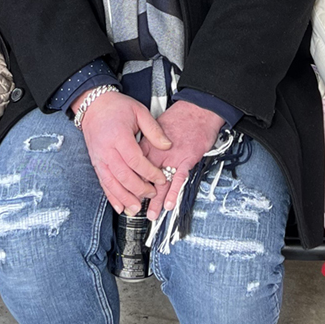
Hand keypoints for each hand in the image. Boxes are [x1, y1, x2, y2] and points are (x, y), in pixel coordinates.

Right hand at [77, 91, 171, 214]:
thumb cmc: (116, 107)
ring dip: (125, 198)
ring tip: (137, 208)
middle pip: (123, 175)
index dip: (149, 172)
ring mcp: (99, 158)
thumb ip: (154, 130)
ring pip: (112, 183)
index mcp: (119, 136)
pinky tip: (120, 206)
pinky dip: (112, 197)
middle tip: (152, 194)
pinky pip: (103, 183)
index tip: (161, 178)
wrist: (93, 106)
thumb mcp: (139, 111)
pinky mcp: (96, 163)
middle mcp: (107, 150)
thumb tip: (168, 145)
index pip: (135, 160)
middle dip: (139, 188)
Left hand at [139, 100, 223, 220]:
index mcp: (148, 144)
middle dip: (140, 195)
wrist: (198, 109)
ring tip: (151, 214)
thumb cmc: (180, 118)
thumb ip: (147, 143)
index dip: (130, 181)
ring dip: (156, 200)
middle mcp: (158, 152)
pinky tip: (169, 204)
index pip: (135, 166)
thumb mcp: (157, 127)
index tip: (126, 193)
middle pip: (145, 177)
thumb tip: (139, 154)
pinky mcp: (187, 159)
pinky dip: (174, 192)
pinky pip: (179, 179)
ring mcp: (173, 157)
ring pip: (161, 182)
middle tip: (135, 209)